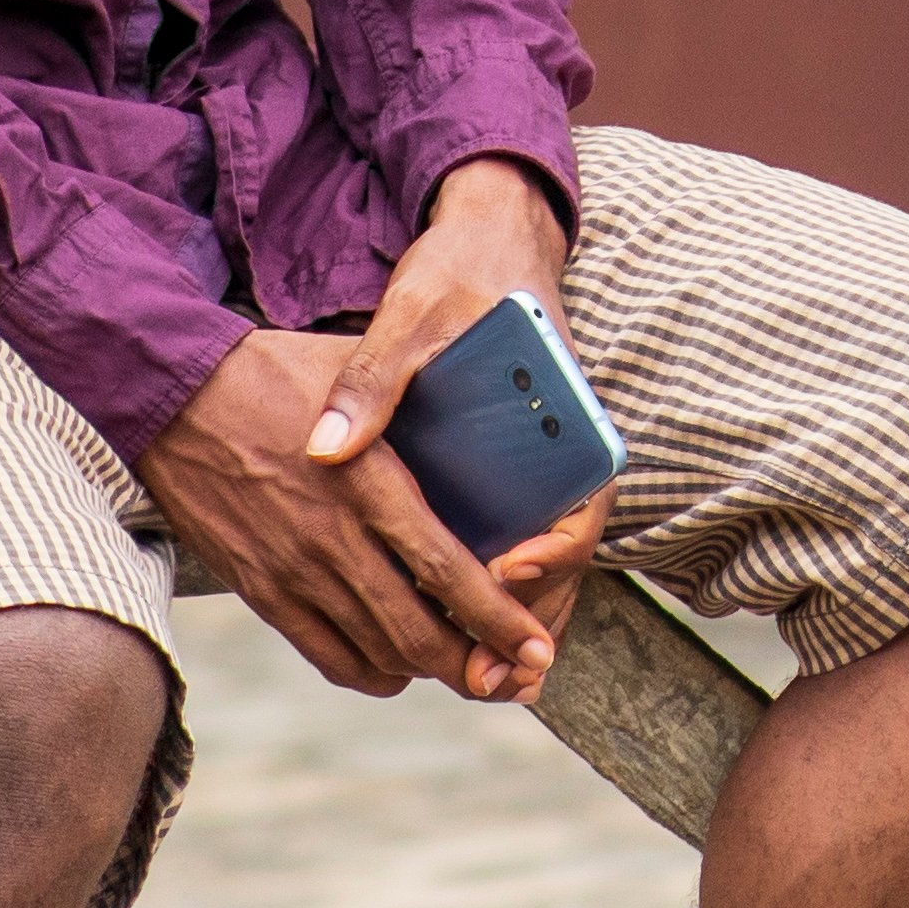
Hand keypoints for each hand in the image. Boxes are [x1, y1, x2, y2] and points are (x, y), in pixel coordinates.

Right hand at [144, 326, 557, 701]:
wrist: (174, 395)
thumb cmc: (278, 372)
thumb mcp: (358, 375)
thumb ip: (413, 402)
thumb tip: (485, 402)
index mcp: (366, 481)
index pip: (444, 568)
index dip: (497, 617)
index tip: (538, 644)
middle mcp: (330, 539)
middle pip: (416, 631)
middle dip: (477, 663)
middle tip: (516, 674)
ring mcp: (291, 572)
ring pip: (375, 651)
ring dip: (429, 670)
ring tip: (471, 669)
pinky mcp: (260, 590)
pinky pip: (325, 655)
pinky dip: (372, 670)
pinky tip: (399, 666)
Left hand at [313, 157, 614, 688]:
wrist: (488, 229)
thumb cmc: (460, 271)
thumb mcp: (418, 313)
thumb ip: (376, 379)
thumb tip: (326, 451)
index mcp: (564, 412)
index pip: (582, 504)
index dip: (552, 554)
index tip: (502, 574)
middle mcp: (561, 448)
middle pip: (562, 558)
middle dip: (530, 621)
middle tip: (491, 673)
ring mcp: (536, 463)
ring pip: (538, 564)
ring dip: (509, 621)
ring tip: (474, 678)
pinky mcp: (506, 468)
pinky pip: (508, 541)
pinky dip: (487, 592)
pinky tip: (446, 630)